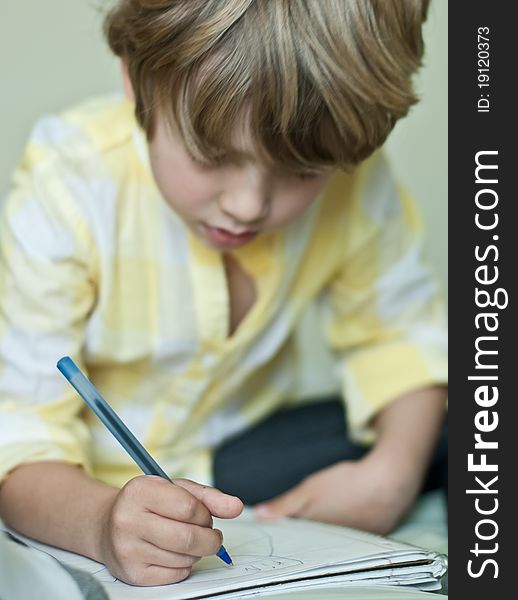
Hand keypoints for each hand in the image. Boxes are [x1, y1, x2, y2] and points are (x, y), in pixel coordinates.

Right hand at [98, 475, 242, 585]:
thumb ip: (208, 496)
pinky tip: (175, 553)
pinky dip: (185, 566)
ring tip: (188, 540)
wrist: (107, 524)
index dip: (205, 514)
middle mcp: (129, 520)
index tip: (206, 516)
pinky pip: (175, 575)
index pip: (189, 507)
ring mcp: (128, 549)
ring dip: (197, 552)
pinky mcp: (132, 573)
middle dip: (210, 539)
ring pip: (184, 558)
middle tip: (212, 536)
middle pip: (188, 538)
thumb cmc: (148, 503)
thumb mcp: (175, 488)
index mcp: (140, 491)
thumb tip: (235, 506)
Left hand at [253, 455, 420, 534]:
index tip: (274, 525)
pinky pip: (350, 535)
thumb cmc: (347, 483)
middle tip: (297, 518)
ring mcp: (353, 541)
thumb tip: (258, 515)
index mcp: (316, 532)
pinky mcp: (370, 536)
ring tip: (324, 512)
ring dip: (323, 529)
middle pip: (311, 541)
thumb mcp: (309, 489)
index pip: (293, 538)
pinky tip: (345, 511)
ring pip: (330, 538)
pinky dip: (344, 525)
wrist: (388, 480)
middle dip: (301, 532)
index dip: (283, 530)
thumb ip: (284, 505)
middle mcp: (333, 542)